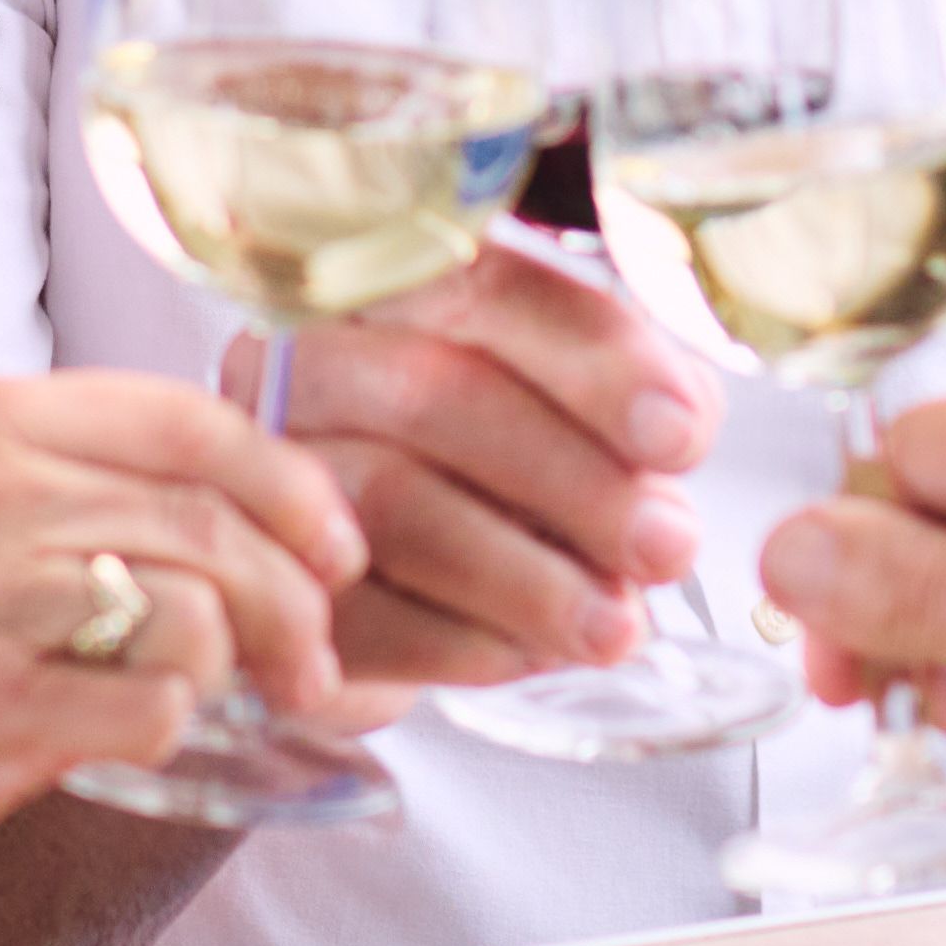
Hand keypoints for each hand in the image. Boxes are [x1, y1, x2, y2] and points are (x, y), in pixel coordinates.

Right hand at [0, 372, 371, 899]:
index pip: (185, 417)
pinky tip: (143, 735)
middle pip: (211, 518)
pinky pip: (153, 705)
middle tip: (318, 651)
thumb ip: (61, 487)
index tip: (332, 538)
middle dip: (299, 593)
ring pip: (198, 607)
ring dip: (250, 667)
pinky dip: (175, 727)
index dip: (289, 481)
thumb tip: (245, 518)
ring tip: (245, 701)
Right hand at [260, 244, 716, 692]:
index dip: (593, 362)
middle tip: (667, 545)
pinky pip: (360, 609)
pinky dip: (463, 640)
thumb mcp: (575, 411)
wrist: (382, 588)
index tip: (682, 436)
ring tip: (618, 626)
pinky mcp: (264, 586)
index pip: (488, 290)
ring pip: (392, 502)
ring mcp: (266, 469)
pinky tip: (531, 657)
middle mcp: (305, 358)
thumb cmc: (490, 477)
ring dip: (525, 575)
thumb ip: (633, 396)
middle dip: (570, 477)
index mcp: (390, 288)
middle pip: (428, 395)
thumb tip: (678, 426)